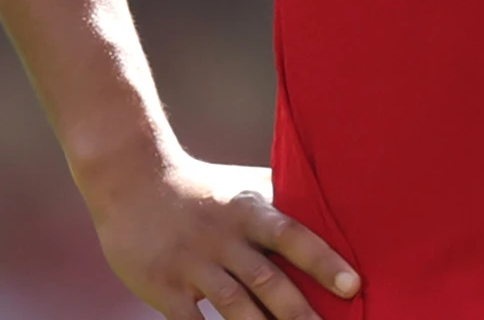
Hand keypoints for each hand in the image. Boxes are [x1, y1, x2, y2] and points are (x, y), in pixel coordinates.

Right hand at [92, 156, 360, 319]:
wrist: (130, 178)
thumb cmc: (201, 188)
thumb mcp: (242, 188)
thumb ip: (282, 203)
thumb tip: (335, 212)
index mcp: (249, 211)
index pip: (293, 236)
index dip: (324, 261)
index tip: (353, 285)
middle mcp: (224, 238)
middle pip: (268, 280)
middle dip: (299, 313)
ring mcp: (193, 264)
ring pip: (235, 306)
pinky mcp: (164, 286)